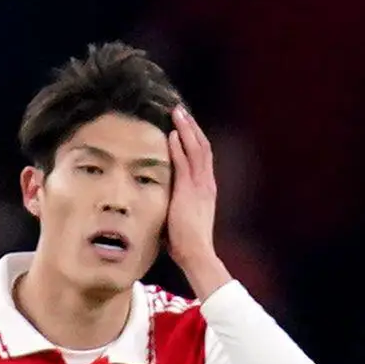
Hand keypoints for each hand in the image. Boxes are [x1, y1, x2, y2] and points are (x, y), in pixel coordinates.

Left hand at [163, 108, 231, 299]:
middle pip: (202, 146)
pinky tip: (172, 134)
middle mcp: (206, 183)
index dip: (193, 138)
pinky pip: (186, 163)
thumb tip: (158, 200)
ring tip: (177, 113)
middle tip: (180, 110)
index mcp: (205, 188)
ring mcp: (200, 185)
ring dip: (186, 129)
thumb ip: (173, 203)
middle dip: (191, 126)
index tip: (183, 125)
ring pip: (197, 149)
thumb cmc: (184, 241)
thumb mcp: (179, 216)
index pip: (201, 156)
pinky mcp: (190, 191)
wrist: (196, 253)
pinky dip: (180, 147)